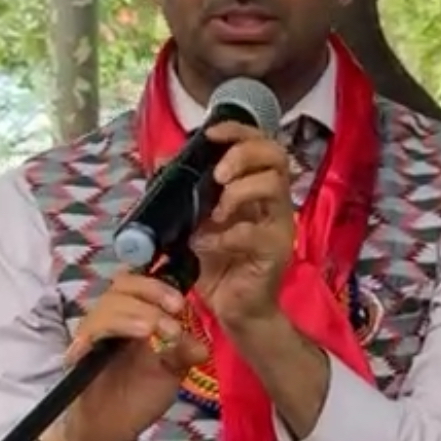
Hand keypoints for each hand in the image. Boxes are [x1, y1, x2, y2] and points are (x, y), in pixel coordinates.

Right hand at [42, 273, 209, 440]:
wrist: (106, 431)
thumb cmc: (135, 400)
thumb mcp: (168, 375)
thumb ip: (183, 355)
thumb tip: (202, 346)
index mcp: (134, 320)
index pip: (140, 285)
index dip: (160, 287)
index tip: (181, 304)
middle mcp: (110, 321)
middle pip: (122, 285)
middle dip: (151, 292)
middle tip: (175, 309)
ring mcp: (93, 335)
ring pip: (108, 304)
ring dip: (138, 311)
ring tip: (157, 330)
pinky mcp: (79, 354)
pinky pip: (90, 330)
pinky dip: (113, 326)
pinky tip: (137, 334)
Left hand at [190, 121, 294, 330]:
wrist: (234, 309)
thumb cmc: (217, 263)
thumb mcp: (194, 222)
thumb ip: (183, 192)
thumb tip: (162, 159)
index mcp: (256, 187)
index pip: (260, 143)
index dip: (238, 131)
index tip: (211, 135)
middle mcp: (273, 201)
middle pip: (276, 156)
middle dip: (244, 155)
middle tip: (219, 175)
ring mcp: (278, 225)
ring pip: (273, 187)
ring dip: (239, 192)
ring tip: (215, 212)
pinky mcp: (275, 252)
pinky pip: (255, 233)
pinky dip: (225, 236)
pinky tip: (204, 244)